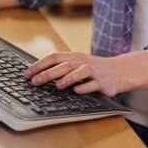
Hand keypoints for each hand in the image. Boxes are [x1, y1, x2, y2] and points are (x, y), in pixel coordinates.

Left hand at [24, 50, 147, 96]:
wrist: (120, 71)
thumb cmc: (95, 69)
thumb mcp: (79, 63)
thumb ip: (62, 66)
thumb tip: (39, 73)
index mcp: (74, 56)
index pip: (54, 57)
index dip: (39, 64)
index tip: (27, 73)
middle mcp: (82, 62)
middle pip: (63, 65)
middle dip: (47, 73)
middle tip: (34, 81)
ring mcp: (93, 71)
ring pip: (78, 72)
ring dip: (66, 79)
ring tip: (56, 86)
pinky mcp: (102, 82)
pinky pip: (92, 84)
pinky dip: (84, 87)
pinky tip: (77, 91)